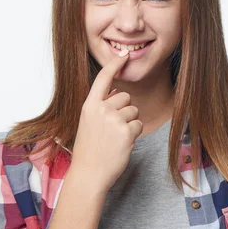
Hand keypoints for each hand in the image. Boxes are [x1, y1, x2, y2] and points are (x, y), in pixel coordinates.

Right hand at [70, 48, 142, 190]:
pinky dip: (134, 134)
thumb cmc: (89, 150)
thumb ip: (101, 106)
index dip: (114, 64)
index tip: (123, 54)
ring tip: (116, 138)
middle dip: (124, 110)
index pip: (103, 79)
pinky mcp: (127, 131)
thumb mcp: (89, 123)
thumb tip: (118, 92)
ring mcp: (114, 120)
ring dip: (130, 124)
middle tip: (112, 129)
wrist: (89, 174)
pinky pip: (139, 124)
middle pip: (125, 97)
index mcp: (89, 105)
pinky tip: (122, 144)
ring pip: (134, 111)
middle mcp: (101, 109)